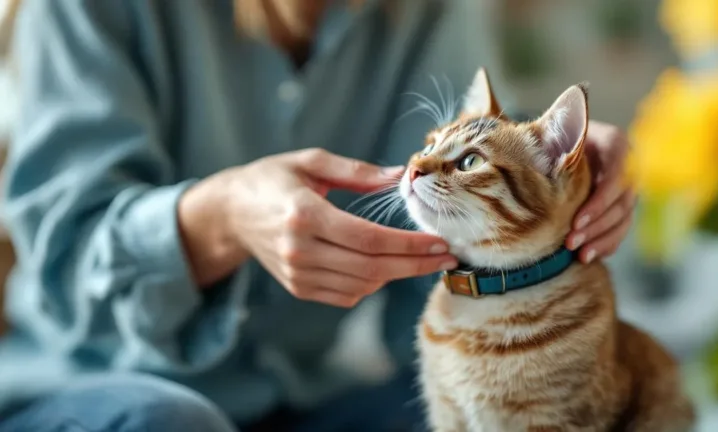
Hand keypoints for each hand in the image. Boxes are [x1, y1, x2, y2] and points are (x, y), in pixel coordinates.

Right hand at [180, 148, 455, 306]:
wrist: (232, 212)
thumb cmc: (271, 180)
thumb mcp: (311, 162)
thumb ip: (357, 171)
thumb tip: (400, 176)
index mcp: (303, 214)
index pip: (369, 239)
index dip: (409, 245)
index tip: (440, 241)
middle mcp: (299, 250)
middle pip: (371, 268)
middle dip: (415, 265)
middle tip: (447, 257)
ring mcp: (297, 274)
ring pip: (362, 285)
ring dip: (397, 274)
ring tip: (422, 259)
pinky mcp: (298, 288)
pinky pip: (347, 295)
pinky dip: (372, 284)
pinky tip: (387, 267)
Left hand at [566, 121, 635, 262]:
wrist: (552, 152)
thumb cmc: (552, 137)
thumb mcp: (556, 127)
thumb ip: (564, 120)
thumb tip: (573, 95)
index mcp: (616, 143)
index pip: (618, 172)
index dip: (600, 198)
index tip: (577, 218)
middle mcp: (627, 167)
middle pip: (621, 200)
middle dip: (596, 223)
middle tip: (572, 240)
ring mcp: (626, 191)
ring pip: (622, 218)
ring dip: (601, 237)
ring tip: (578, 253)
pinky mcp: (620, 209)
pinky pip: (620, 230)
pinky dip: (605, 244)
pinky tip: (588, 256)